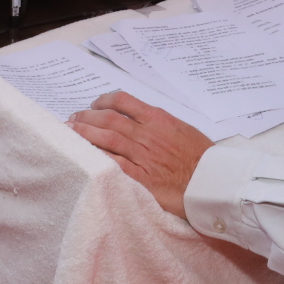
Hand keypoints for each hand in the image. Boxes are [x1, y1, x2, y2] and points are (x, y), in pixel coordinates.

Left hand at [67, 91, 212, 218]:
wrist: (213, 182)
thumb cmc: (202, 157)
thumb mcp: (182, 129)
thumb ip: (159, 123)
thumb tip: (139, 118)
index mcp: (158, 119)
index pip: (123, 101)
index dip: (103, 101)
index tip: (94, 106)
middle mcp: (147, 134)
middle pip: (108, 119)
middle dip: (86, 117)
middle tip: (72, 120)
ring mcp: (143, 156)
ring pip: (107, 139)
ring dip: (85, 135)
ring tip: (70, 133)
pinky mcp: (142, 178)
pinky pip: (114, 164)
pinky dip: (97, 158)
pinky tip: (84, 156)